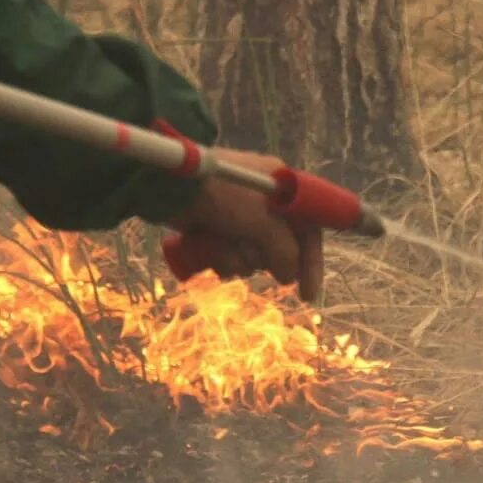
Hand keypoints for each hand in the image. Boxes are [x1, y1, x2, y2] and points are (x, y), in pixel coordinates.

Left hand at [167, 148, 323, 301]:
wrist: (172, 186)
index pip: (308, 230)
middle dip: (262, 257)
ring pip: (252, 257)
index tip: (307, 295)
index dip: (310, 263)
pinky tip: (211, 250)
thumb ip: (284, 251)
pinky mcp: (218, 230)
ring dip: (239, 258)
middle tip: (247, 250)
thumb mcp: (263, 222)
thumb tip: (290, 278)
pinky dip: (222, 258)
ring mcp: (240, 218)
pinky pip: (231, 257)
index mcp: (283, 190)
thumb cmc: (223, 196)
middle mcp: (266, 204)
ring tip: (224, 245)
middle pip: (279, 248)